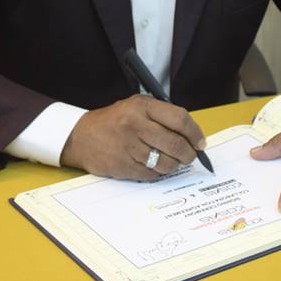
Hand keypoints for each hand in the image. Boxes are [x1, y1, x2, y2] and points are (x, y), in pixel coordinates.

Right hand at [60, 94, 205, 179]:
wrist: (80, 136)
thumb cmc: (114, 121)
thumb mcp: (136, 107)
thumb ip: (161, 116)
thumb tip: (191, 136)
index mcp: (142, 106)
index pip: (179, 119)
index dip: (195, 133)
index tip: (200, 143)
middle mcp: (135, 124)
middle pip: (175, 144)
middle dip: (188, 154)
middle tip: (189, 157)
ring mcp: (128, 146)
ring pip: (165, 163)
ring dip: (173, 166)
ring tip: (169, 161)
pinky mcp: (122, 165)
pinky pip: (151, 175)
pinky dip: (156, 173)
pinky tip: (151, 166)